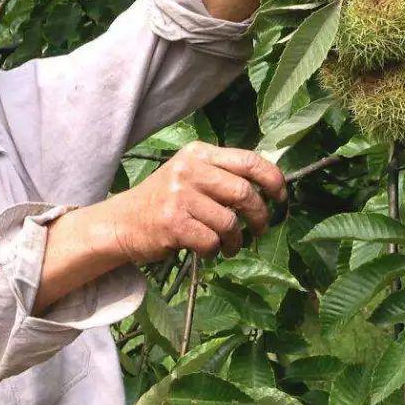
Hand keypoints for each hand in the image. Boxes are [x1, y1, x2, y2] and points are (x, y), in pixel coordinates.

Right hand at [108, 141, 287, 263]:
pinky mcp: (173, 223)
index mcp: (199, 153)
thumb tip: (269, 186)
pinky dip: (215, 251)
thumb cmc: (165, 201)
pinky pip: (211, 241)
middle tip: (260, 229)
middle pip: (244, 193)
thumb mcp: (190, 175)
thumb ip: (222, 174)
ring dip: (236, 241)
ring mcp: (180, 196)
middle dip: (260, 216)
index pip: (249, 161)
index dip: (273, 180)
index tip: (281, 197)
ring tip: (229, 246)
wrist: (123, 222)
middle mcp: (189, 169)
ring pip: (229, 222)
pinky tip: (207, 250)